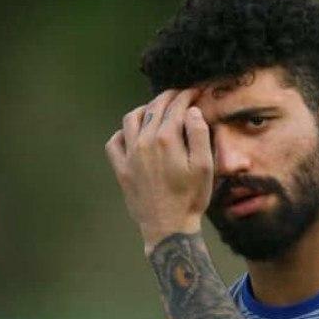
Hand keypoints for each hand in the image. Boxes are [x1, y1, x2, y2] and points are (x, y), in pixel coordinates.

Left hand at [105, 88, 213, 252]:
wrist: (168, 227)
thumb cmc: (190, 198)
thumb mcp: (205, 166)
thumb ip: (199, 134)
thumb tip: (192, 111)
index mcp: (167, 139)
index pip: (176, 107)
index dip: (187, 96)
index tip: (195, 91)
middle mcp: (144, 142)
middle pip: (154, 108)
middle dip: (168, 97)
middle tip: (179, 95)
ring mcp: (129, 155)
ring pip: (131, 118)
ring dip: (144, 109)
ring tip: (156, 110)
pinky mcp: (120, 168)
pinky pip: (114, 142)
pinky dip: (123, 133)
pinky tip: (133, 134)